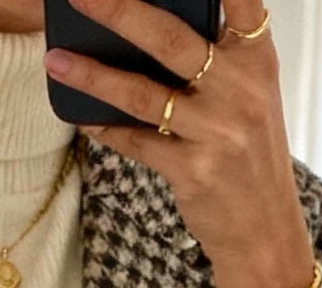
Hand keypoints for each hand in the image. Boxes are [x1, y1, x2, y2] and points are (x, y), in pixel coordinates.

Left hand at [46, 0, 314, 287]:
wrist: (264, 230)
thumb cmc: (250, 155)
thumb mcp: (249, 95)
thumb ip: (217, 56)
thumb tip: (146, 24)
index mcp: (257, 58)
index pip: (241, 0)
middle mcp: (240, 89)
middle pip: (171, 38)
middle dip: (119, 11)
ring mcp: (217, 131)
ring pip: (143, 93)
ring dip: (93, 75)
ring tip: (56, 59)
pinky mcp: (193, 170)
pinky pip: (136, 141)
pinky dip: (105, 127)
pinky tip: (80, 113)